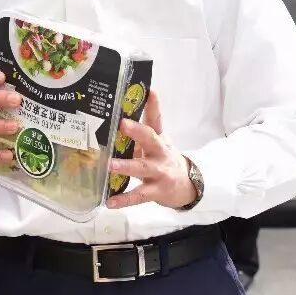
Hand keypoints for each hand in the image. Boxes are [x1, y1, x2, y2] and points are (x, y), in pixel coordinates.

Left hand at [104, 91, 196, 210]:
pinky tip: (110, 202)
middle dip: (137, 131)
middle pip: (150, 139)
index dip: (153, 106)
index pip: (156, 119)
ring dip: (124, 166)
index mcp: (158, 139)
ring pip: (141, 168)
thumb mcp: (159, 141)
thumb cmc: (164, 159)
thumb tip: (139, 101)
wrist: (187, 186)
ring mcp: (159, 172)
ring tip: (108, 166)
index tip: (149, 91)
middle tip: (122, 124)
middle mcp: (160, 153)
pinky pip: (138, 196)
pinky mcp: (156, 191)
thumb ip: (147, 124)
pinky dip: (124, 200)